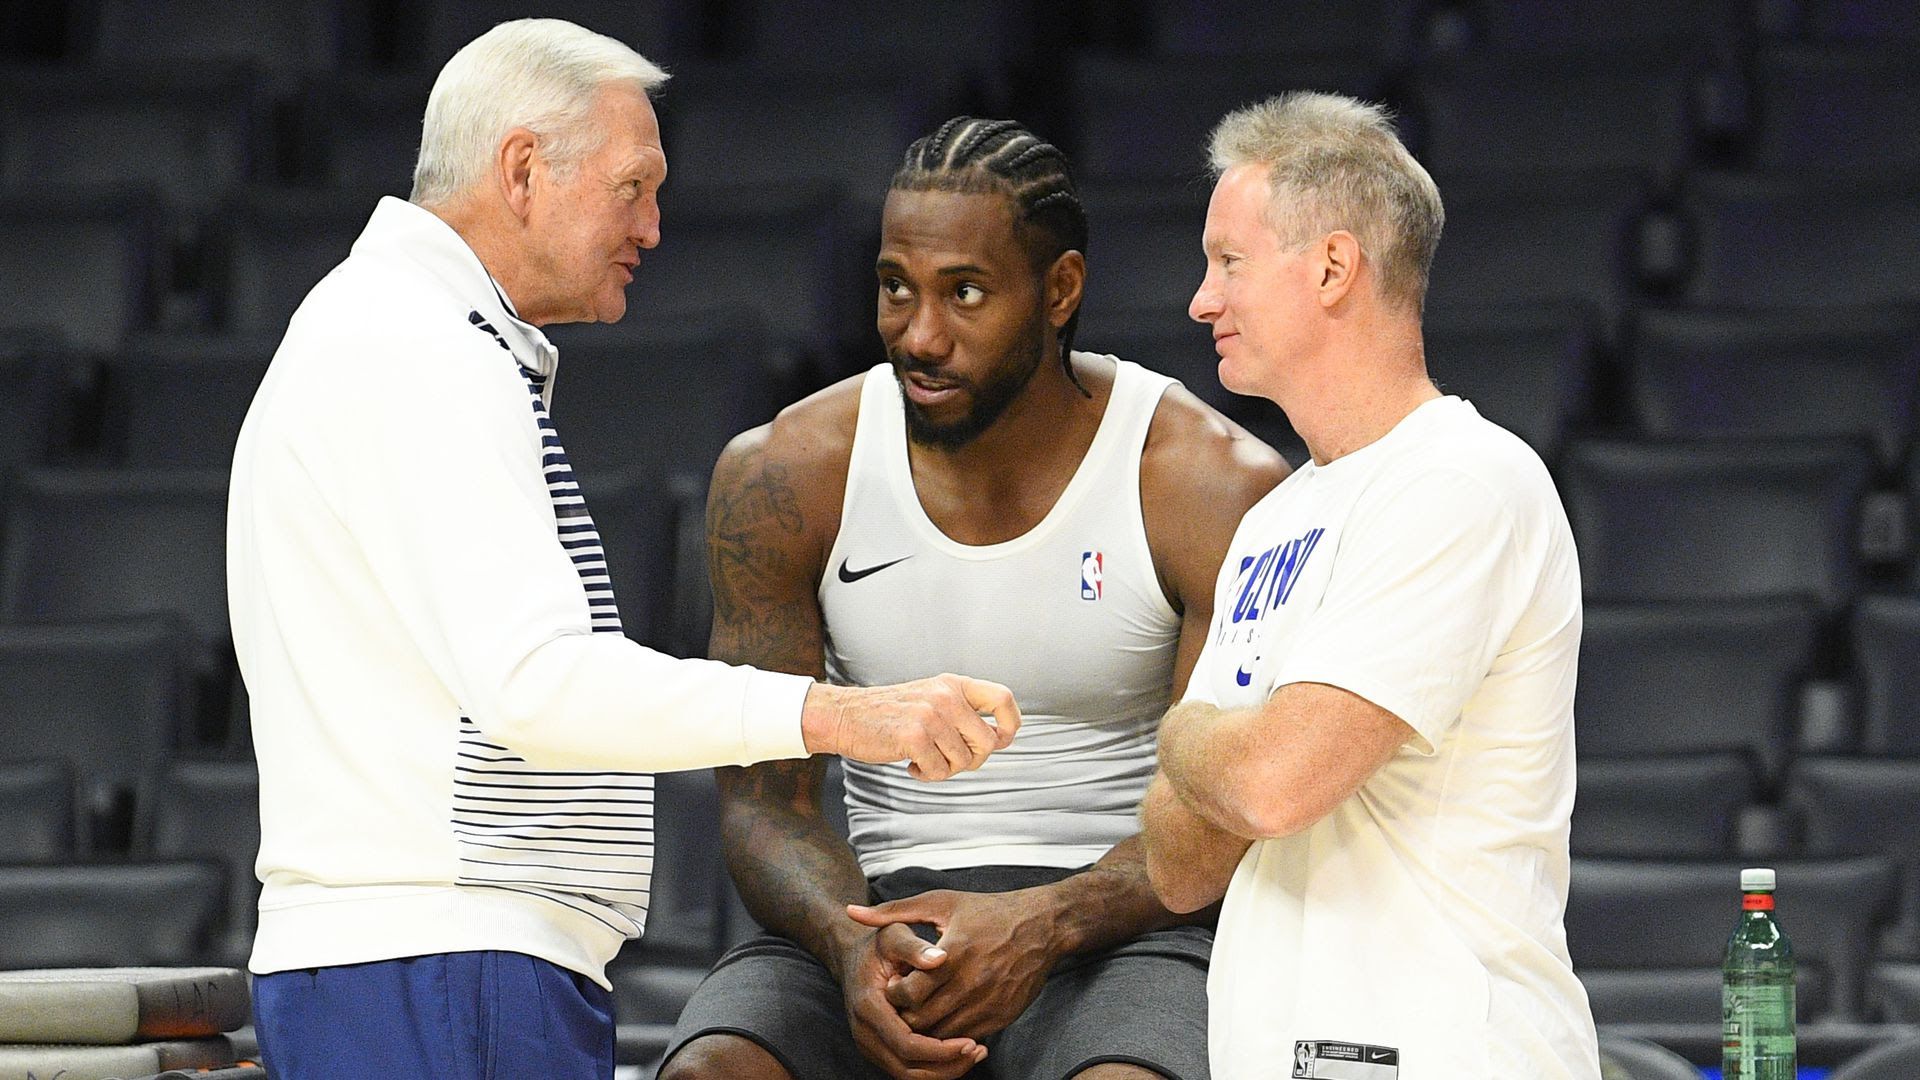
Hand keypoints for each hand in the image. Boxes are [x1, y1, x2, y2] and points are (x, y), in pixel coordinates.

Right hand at [804, 674, 1020, 780]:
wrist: (845, 716)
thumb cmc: (891, 714)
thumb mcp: (931, 698)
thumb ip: (964, 712)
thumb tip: (1001, 738)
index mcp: (953, 685)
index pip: (1003, 698)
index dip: (1010, 724)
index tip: (1000, 739)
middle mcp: (945, 696)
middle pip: (988, 741)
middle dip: (972, 759)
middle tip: (949, 758)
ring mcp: (930, 716)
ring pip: (964, 761)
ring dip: (946, 768)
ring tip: (924, 758)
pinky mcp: (913, 737)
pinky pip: (939, 771)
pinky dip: (927, 774)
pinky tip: (911, 763)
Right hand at [837, 922, 986, 1079]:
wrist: (853, 957)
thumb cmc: (878, 945)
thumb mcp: (894, 935)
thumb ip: (915, 947)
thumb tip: (941, 958)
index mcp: (869, 1008)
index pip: (907, 1045)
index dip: (940, 1049)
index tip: (971, 1042)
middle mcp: (865, 1033)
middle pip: (908, 1069)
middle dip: (946, 1067)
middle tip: (979, 1052)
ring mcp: (869, 1045)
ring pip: (907, 1075)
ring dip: (943, 1071)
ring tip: (976, 1053)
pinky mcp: (878, 1050)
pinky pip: (907, 1069)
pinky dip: (934, 1067)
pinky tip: (960, 1052)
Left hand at [846, 889, 1059, 1041]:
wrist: (1042, 926)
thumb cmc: (986, 911)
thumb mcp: (939, 903)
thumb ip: (893, 911)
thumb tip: (851, 912)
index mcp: (952, 953)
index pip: (908, 993)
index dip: (895, 992)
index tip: (896, 982)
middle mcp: (971, 982)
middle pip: (921, 1019)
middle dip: (906, 1014)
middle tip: (904, 1001)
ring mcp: (989, 1003)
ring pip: (942, 1034)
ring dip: (927, 1027)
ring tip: (922, 1008)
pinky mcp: (1003, 1016)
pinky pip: (966, 1037)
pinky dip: (951, 1033)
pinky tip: (947, 1013)